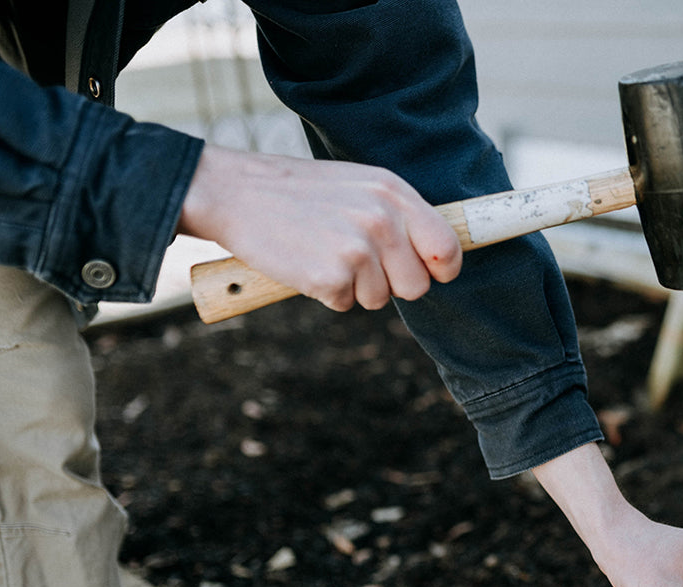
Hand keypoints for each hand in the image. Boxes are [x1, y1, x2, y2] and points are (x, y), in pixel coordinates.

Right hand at [177, 144, 461, 311]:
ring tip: (323, 251)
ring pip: (380, 299)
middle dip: (391, 284)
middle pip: (417, 285)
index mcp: (394, 192)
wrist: (235, 192)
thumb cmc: (300, 192)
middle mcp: (382, 219)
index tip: (430, 272)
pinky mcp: (330, 276)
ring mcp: (357, 249)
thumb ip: (399, 214)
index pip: (447, 247)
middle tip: (355, 260)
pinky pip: (345, 304)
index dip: (442, 269)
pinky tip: (305, 262)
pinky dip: (325, 293)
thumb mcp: (359, 186)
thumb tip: (437, 254)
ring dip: (354, 287)